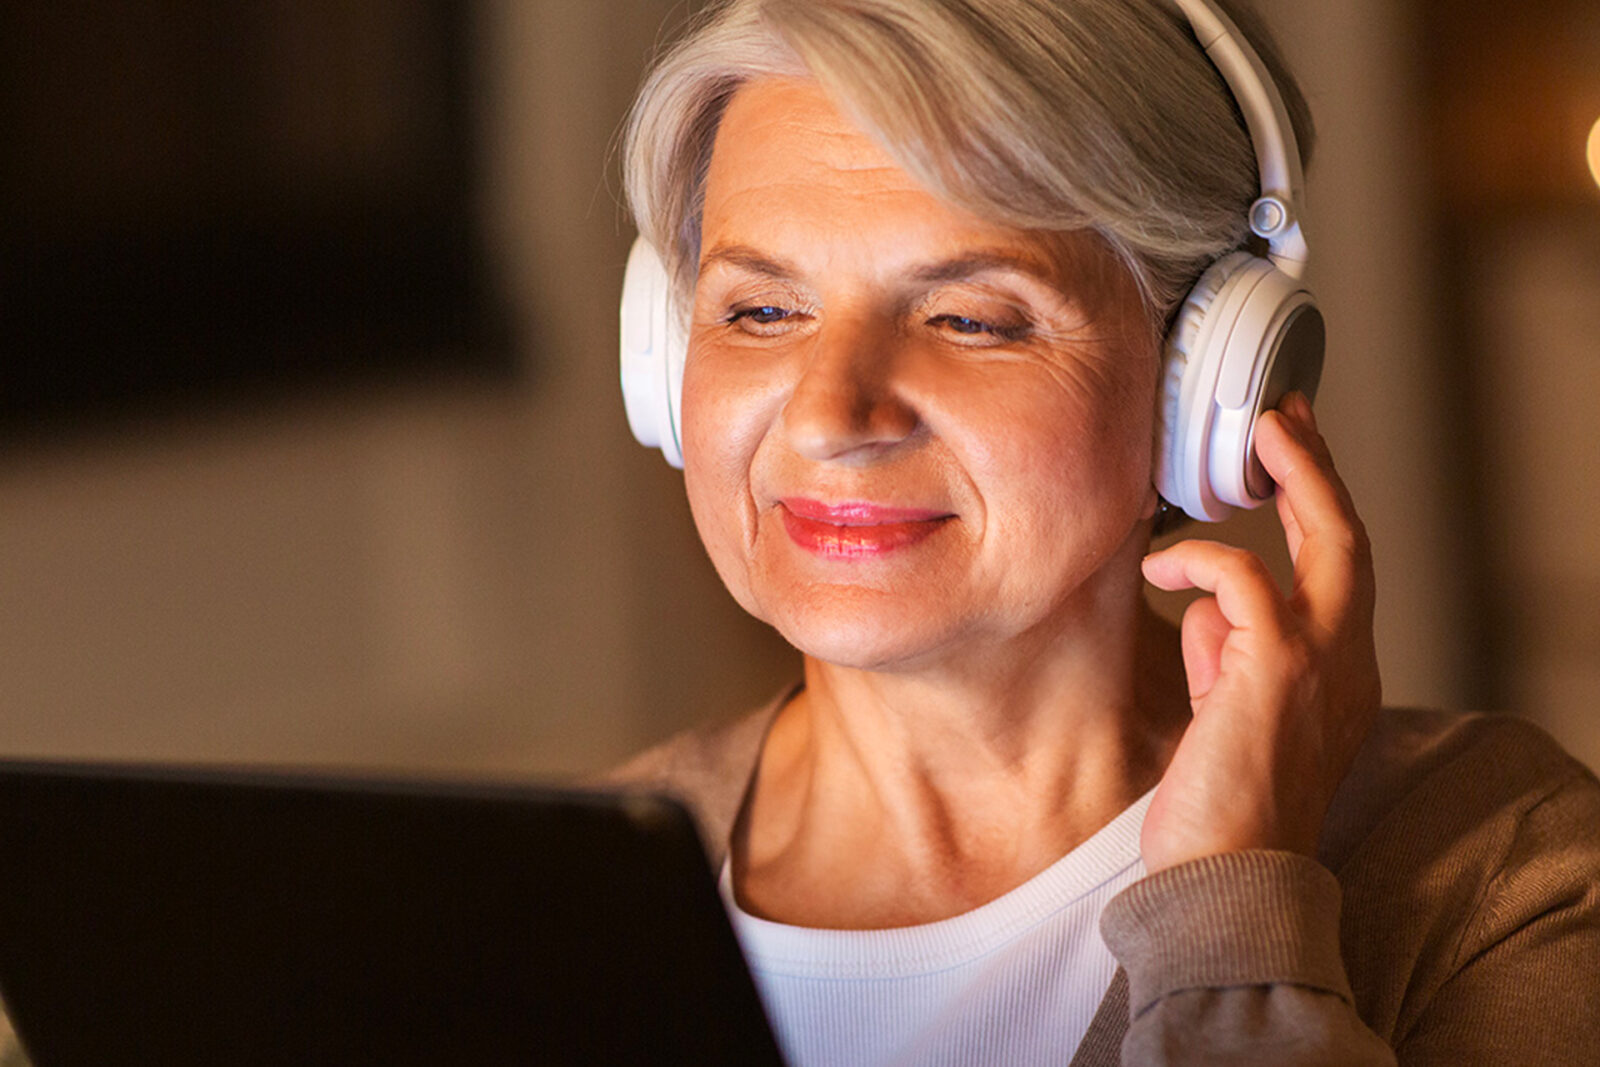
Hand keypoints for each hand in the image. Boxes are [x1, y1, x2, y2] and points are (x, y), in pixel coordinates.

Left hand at [1139, 393, 1381, 872]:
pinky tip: (1159, 565)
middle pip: (1353, 541)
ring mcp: (1322, 666)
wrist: (1221, 879)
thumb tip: (1203, 600)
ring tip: (1252, 437)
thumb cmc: (1215, 805)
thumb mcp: (1223, 713)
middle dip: (1319, 469)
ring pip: (1331, 542)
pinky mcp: (1278, 671)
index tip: (1285, 457)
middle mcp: (1347, 664)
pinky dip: (1200, 561)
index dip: (1316, 508)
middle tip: (1284, 414)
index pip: (1339, 572)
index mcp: (1338, 676)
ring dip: (1292, 479)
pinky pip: (1245, 581)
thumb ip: (1223, 654)